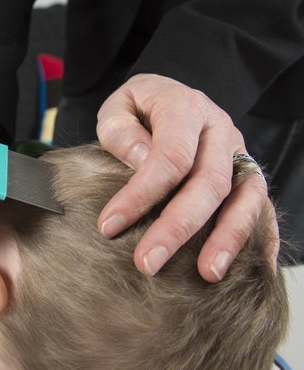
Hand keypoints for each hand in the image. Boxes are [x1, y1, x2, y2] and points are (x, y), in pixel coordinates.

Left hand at [96, 73, 276, 281]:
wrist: (167, 95)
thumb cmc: (138, 108)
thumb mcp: (119, 107)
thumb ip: (120, 131)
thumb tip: (140, 160)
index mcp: (185, 108)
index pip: (170, 156)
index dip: (140, 194)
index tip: (108, 226)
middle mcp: (220, 130)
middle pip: (207, 184)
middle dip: (176, 228)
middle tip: (146, 263)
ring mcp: (239, 153)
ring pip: (243, 198)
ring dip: (226, 239)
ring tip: (207, 274)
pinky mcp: (248, 173)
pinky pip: (262, 206)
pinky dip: (260, 237)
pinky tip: (251, 268)